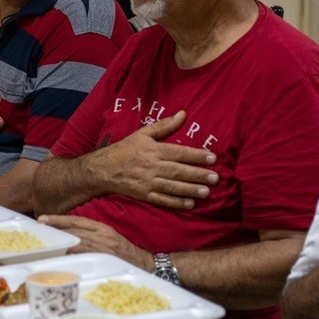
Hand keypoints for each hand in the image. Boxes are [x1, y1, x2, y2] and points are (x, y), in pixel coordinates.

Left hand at [37, 215, 147, 267]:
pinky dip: (72, 253)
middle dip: (56, 227)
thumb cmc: (125, 252)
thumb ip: (92, 236)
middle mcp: (102, 234)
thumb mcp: (109, 238)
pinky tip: (61, 254)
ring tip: (46, 241)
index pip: (77, 220)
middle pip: (74, 228)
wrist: (144, 262)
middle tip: (40, 226)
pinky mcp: (105, 256)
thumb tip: (71, 239)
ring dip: (61, 240)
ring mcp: (103, 245)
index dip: (59, 219)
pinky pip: (85, 253)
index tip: (44, 219)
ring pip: (77, 240)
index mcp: (102, 227)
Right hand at [95, 110, 218, 208]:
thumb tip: (184, 114)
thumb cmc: (125, 149)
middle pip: (178, 171)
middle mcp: (151, 166)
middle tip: (215, 178)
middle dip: (197, 175)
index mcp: (153, 150)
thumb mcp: (143, 133)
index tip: (212, 157)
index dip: (196, 155)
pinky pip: (162, 200)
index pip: (179, 152)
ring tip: (207, 192)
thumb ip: (165, 125)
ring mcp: (147, 182)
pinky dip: (176, 202)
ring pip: (172, 187)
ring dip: (190, 190)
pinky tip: (190, 204)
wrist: (103, 169)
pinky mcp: (143, 195)